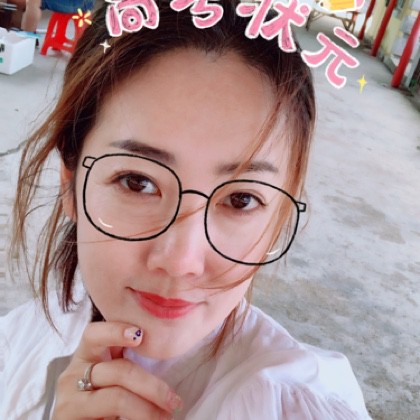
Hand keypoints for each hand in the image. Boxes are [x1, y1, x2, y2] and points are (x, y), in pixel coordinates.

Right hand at [52, 322, 182, 419]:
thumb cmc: (105, 397)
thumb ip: (127, 360)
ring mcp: (70, 402)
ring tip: (165, 416)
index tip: (140, 335)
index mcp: (86, 355)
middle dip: (152, 386)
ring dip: (147, 409)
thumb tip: (164, 348)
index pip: (94, 334)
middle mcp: (73, 375)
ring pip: (117, 398)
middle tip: (174, 400)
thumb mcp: (113, 374)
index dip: (115, 331)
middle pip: (118, 370)